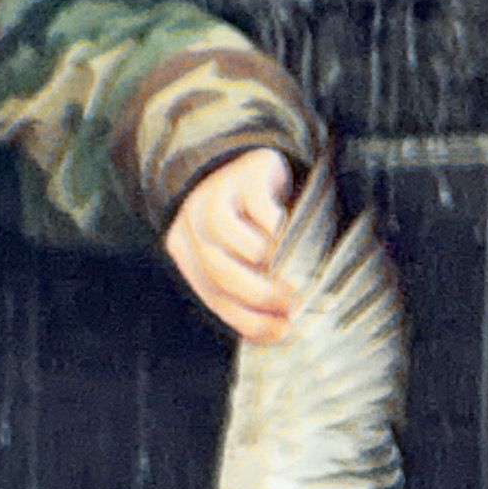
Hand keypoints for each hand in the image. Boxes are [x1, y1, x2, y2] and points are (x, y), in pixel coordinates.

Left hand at [164, 150, 296, 344]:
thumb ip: (250, 284)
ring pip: (240, 244)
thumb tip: (284, 327)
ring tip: (301, 280)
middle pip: (221, 272)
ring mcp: (217, 195)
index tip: (284, 332)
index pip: (213, 295)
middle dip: (261, 296)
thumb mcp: (242, 254)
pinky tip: (299, 244)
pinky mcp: (247, 175)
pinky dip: (282, 235)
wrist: (253, 157)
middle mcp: (193, 222)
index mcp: (186, 249)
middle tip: (297, 308)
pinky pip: (263, 213)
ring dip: (273, 267)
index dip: (249, 319)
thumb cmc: (252, 220)